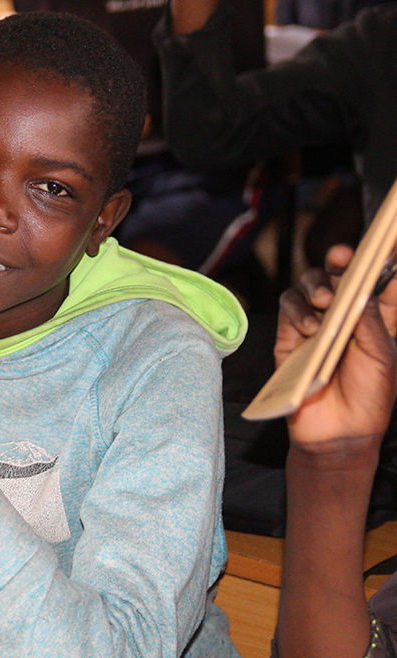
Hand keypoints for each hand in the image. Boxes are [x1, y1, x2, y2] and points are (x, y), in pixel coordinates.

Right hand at [277, 244, 396, 456]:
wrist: (337, 433)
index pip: (382, 279)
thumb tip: (359, 289)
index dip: (383, 259)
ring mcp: (316, 322)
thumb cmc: (369, 398)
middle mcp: (347, 314)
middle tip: (342, 257)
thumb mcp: (381, 357)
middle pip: (342, 273)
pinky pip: (289, 307)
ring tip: (326, 301)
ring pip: (311, 284)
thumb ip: (369, 321)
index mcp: (379, 317)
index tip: (385, 241)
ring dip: (318, 285)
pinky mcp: (290, 334)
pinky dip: (298, 311)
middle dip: (343, 261)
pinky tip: (310, 328)